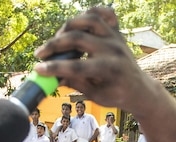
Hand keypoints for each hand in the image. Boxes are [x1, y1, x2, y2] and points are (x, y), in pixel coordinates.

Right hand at [34, 8, 151, 111]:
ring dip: (69, 25)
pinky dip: (91, 12)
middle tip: (40, 54)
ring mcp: (116, 37)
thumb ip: (74, 82)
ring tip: (57, 38)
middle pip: (79, 38)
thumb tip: (50, 76)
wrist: (138, 88)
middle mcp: (113, 49)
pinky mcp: (117, 31)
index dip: (55, 68)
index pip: (77, 67)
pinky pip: (105, 13)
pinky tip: (78, 21)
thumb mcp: (95, 95)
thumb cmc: (115, 94)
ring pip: (90, 19)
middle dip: (55, 46)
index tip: (37, 69)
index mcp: (110, 69)